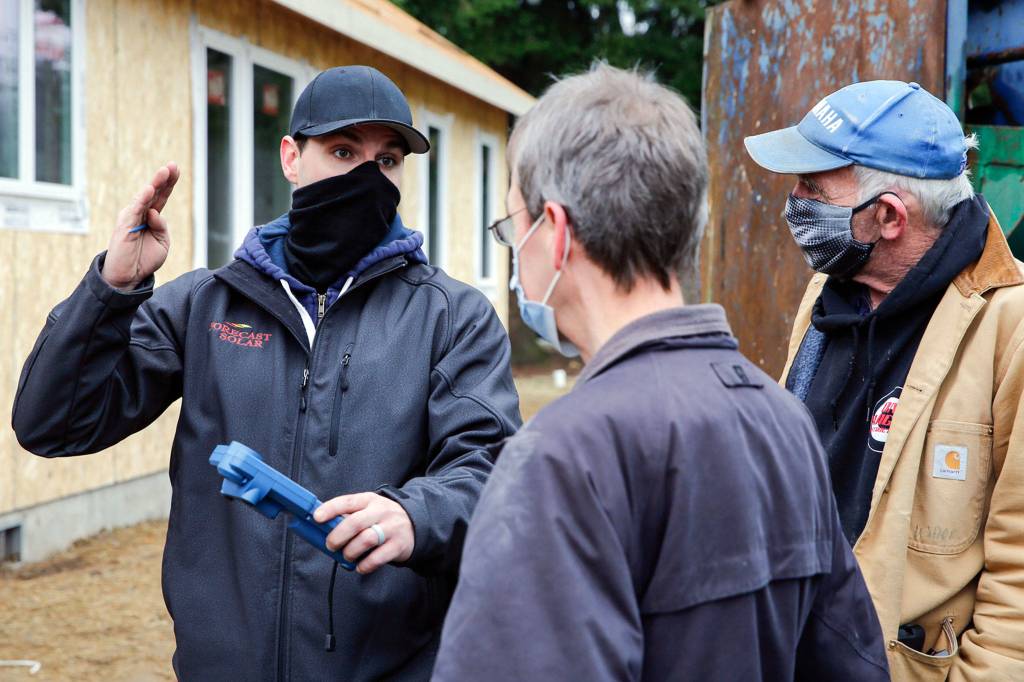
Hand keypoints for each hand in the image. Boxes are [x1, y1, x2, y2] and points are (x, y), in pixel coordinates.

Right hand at [101, 163, 179, 290]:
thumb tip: (155, 212)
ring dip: (155, 184)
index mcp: (152, 217)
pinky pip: (135, 209)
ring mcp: (132, 217)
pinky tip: (149, 189)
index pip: (161, 196)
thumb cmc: (145, 259)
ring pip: (145, 197)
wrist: (130, 276)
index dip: (169, 183)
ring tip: (164, 171)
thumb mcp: (162, 243)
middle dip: (164, 178)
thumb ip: (162, 227)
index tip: (176, 169)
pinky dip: (142, 199)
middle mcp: (141, 214)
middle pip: (154, 193)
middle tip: (173, 166)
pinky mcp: (124, 225)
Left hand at [315, 493, 414, 574]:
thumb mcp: (367, 509)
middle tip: (330, 545)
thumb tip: (322, 530)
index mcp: (369, 500)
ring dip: (350, 552)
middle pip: (355, 523)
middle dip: (337, 536)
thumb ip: (348, 517)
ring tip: (347, 556)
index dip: (330, 509)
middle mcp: (381, 511)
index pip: (347, 501)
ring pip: (366, 540)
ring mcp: (392, 528)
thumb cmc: (382, 518)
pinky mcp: (399, 545)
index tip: (317, 518)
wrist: (415, 523)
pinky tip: (360, 566)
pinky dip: (364, 565)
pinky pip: (378, 558)